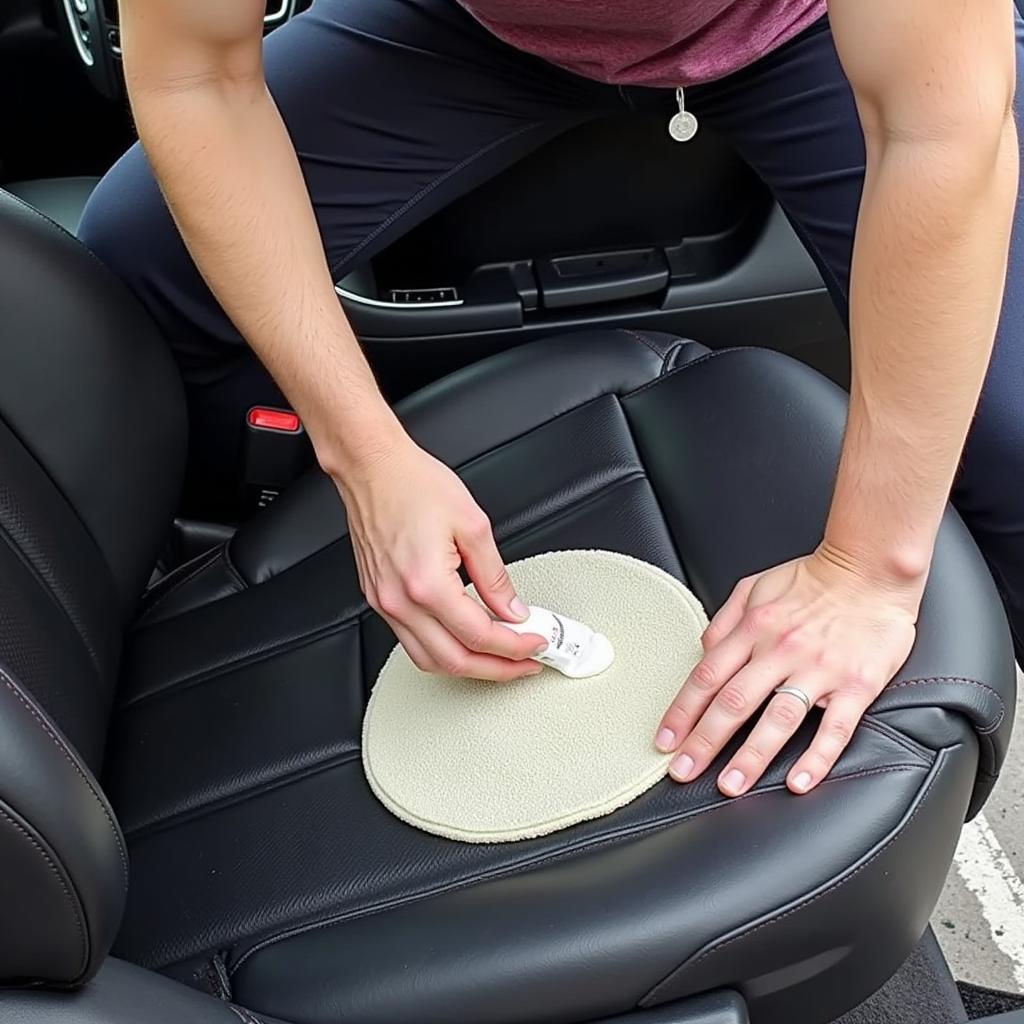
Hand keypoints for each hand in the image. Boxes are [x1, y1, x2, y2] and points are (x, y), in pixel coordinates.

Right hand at [336, 437, 546, 680]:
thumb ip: (496, 575)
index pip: (480, 636)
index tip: (536, 643)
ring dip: (469, 667)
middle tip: (526, 662)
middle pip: (455, 661)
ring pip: (430, 660)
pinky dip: (442, 650)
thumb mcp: (473, 525)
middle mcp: (400, 601)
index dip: (515, 647)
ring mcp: (385, 603)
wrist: (371, 468)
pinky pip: (411, 642)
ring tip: (499, 659)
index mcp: (427, 583)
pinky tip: (463, 640)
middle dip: (497, 669)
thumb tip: (512, 609)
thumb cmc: (413, 484)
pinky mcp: (378, 599)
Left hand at [655, 546, 920, 796]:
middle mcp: (780, 650)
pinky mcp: (857, 684)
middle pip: (733, 702)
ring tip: (729, 785)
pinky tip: (799, 782)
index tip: (665, 741)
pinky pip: (835, 727)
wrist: (870, 568)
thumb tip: (701, 653)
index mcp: (752, 629)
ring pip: (778, 718)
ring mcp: (819, 669)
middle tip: (683, 773)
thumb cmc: (812, 580)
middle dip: (703, 742)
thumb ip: (724, 622)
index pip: (706, 677)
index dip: (682, 712)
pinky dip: (817, 757)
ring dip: (751, 756)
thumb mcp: (755, 587)